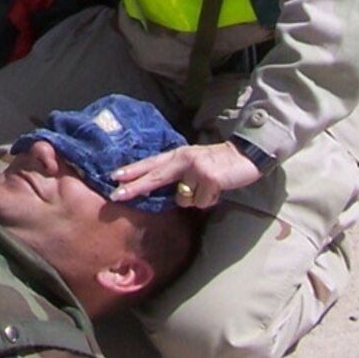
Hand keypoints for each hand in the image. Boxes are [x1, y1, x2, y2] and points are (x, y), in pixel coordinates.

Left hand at [108, 141, 261, 209]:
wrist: (244, 156)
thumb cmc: (217, 163)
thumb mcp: (193, 164)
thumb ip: (177, 174)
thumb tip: (161, 193)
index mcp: (178, 155)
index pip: (150, 163)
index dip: (132, 170)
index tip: (114, 177)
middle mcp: (183, 159)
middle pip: (154, 176)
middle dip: (135, 188)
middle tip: (116, 195)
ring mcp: (195, 168)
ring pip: (183, 199)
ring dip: (196, 199)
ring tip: (208, 188)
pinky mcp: (209, 178)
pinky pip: (201, 203)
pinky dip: (210, 201)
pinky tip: (217, 189)